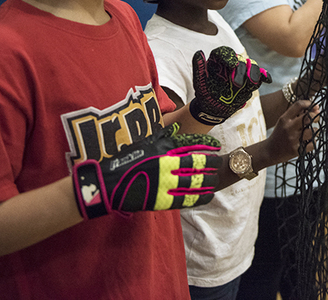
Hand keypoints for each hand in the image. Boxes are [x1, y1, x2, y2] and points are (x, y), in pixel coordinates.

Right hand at [72, 124, 220, 219]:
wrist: (108, 183)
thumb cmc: (125, 161)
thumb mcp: (144, 143)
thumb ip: (162, 136)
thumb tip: (176, 127)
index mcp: (163, 150)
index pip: (191, 145)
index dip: (207, 146)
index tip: (216, 146)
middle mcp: (167, 165)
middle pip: (197, 163)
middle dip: (211, 163)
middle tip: (219, 163)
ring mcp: (165, 183)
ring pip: (195, 182)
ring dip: (208, 180)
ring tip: (216, 179)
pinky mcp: (162, 200)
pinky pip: (186, 199)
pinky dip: (200, 197)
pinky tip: (208, 195)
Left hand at [189, 46, 271, 125]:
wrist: (214, 108)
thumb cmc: (205, 93)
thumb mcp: (199, 82)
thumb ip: (198, 67)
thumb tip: (199, 52)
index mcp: (218, 61)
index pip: (225, 52)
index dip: (229, 56)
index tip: (231, 65)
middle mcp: (231, 64)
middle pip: (240, 59)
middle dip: (240, 70)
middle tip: (236, 84)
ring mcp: (242, 71)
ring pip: (251, 65)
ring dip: (253, 73)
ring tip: (252, 83)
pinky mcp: (250, 80)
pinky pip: (260, 75)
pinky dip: (264, 75)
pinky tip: (267, 80)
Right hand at [266, 100, 318, 162]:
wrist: (269, 152)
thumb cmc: (279, 135)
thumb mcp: (283, 121)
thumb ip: (297, 114)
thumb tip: (315, 108)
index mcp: (284, 119)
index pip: (298, 105)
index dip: (309, 103)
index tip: (315, 106)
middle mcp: (288, 128)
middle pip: (308, 117)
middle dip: (316, 116)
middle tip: (316, 118)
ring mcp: (293, 139)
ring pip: (312, 131)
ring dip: (315, 130)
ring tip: (310, 132)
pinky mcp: (297, 150)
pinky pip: (312, 144)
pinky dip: (312, 142)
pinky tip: (307, 141)